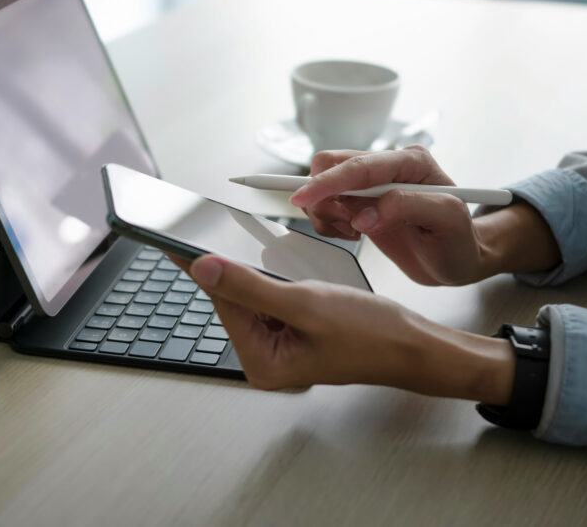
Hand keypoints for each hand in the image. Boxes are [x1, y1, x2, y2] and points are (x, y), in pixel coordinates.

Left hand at [180, 255, 513, 402]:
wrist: (415, 345)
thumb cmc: (371, 334)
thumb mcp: (306, 304)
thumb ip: (250, 286)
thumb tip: (203, 268)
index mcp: (261, 362)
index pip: (222, 302)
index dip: (200, 265)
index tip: (171, 237)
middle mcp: (265, 357)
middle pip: (232, 299)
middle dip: (225, 265)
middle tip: (202, 225)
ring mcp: (279, 344)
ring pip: (249, 294)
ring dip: (247, 268)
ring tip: (230, 238)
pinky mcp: (292, 329)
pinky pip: (268, 295)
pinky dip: (267, 274)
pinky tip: (266, 258)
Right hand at [290, 146, 491, 285]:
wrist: (456, 259)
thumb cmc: (459, 240)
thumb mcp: (448, 220)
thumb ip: (408, 207)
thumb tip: (364, 214)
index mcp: (411, 161)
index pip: (359, 166)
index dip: (328, 182)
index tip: (302, 198)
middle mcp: (387, 165)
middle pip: (330, 164)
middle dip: (325, 198)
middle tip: (349, 226)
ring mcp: (370, 182)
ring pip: (323, 185)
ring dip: (328, 213)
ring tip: (356, 233)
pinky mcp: (358, 200)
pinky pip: (325, 203)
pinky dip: (329, 222)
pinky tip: (354, 233)